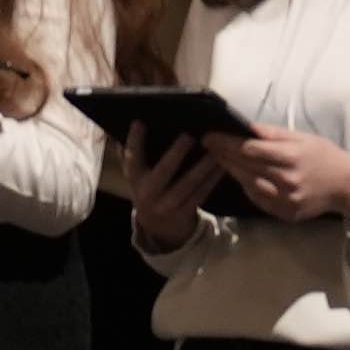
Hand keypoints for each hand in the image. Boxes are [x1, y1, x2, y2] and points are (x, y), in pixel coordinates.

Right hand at [120, 130, 227, 254]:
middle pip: (162, 173)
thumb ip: (131, 153)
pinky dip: (212, 180)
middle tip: (188, 136)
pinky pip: (200, 194)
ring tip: (215, 150)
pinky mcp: (185, 212)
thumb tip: (128, 125)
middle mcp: (148, 193)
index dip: (134, 142)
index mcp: (135, 179)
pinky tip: (222, 166)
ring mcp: (167, 205)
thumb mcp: (136, 174)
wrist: (159, 226)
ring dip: (202, 167)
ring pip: (187, 185)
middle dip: (175, 155)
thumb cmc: (149, 188)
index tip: (139, 122)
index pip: (132, 158)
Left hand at [222, 130, 349, 225]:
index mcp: (291, 157)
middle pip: (246, 166)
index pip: (250, 149)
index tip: (210, 135)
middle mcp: (287, 180)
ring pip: (248, 184)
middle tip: (207, 144)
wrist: (347, 186)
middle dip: (223, 154)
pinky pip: (258, 199)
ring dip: (231, 170)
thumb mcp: (303, 138)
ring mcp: (286, 200)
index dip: (226, 142)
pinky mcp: (286, 213)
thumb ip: (273, 134)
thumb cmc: (324, 156)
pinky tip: (239, 176)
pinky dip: (246, 187)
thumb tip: (245, 127)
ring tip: (218, 158)